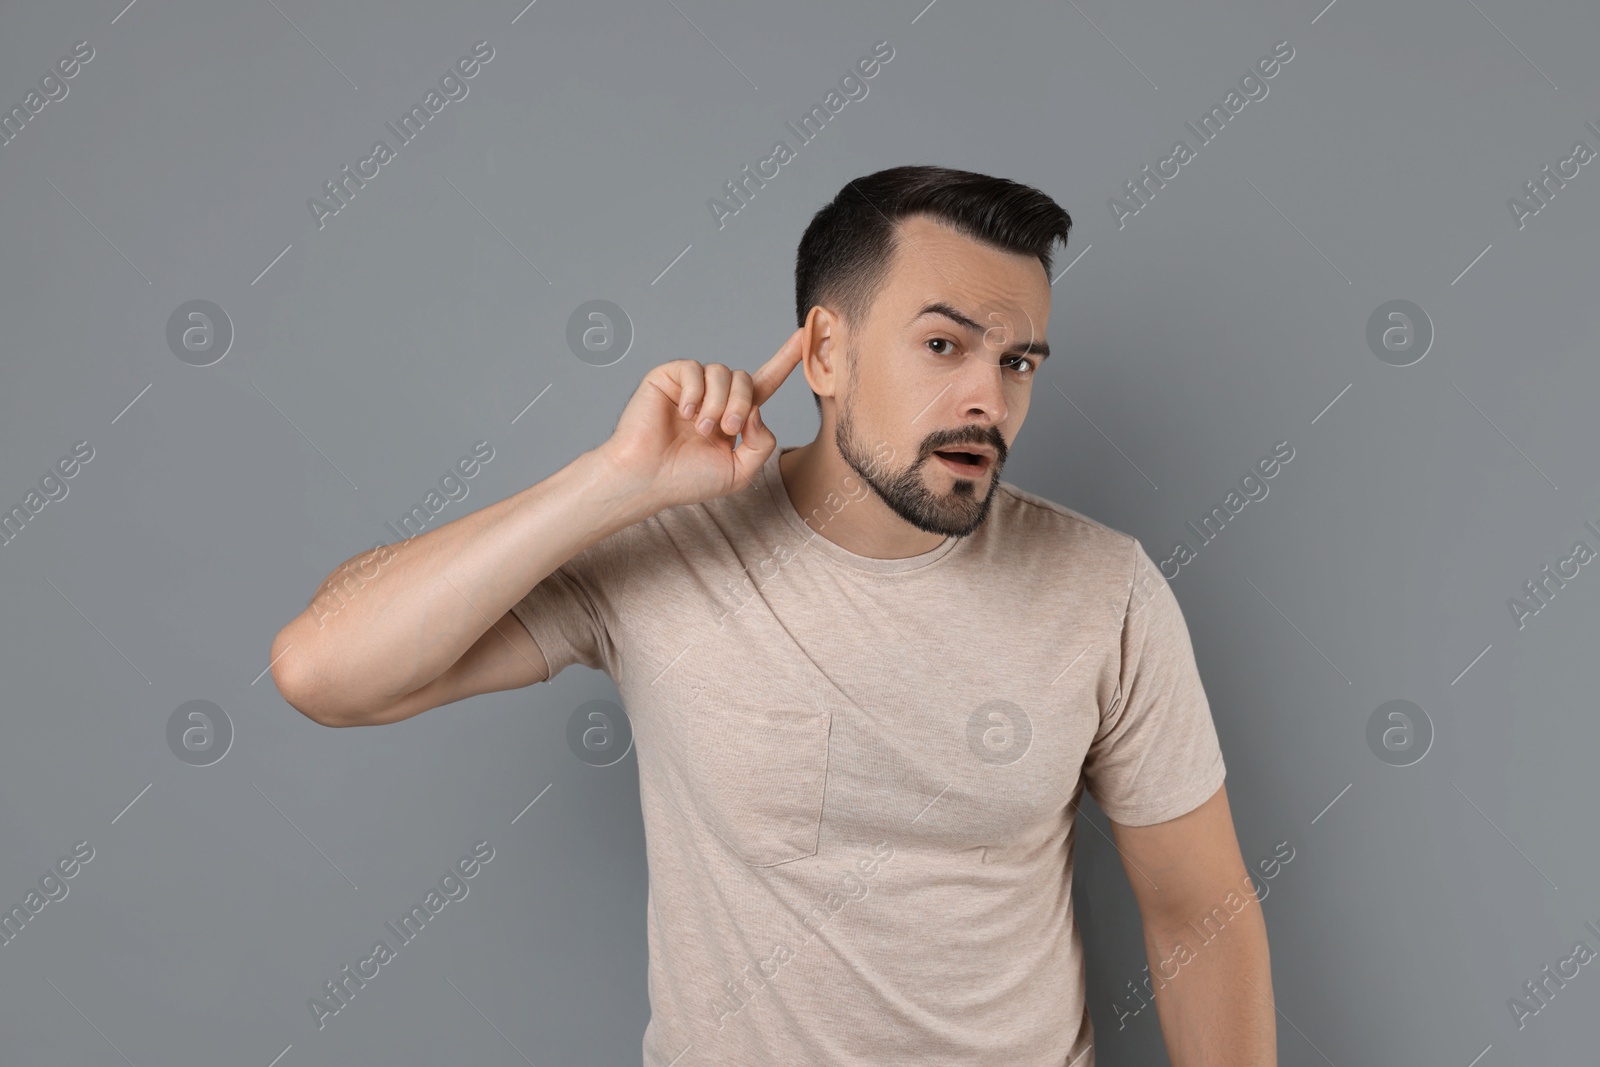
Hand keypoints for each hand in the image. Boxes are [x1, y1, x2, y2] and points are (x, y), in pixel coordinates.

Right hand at [596, 328, 805, 510]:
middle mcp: (713, 397)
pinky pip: (694, 369)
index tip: (803, 337)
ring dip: (718, 403)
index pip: (764, 384)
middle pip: (746, 379)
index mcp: (732, 416)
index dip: (784, 361)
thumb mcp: (739, 471)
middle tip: (727, 430)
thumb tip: (758, 409)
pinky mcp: (668, 377)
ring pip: (723, 373)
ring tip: (701, 429)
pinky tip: (684, 413)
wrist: (646, 479)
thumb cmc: (685, 480)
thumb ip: (762, 443)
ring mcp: (690, 386)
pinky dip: (694, 393)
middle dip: (742, 404)